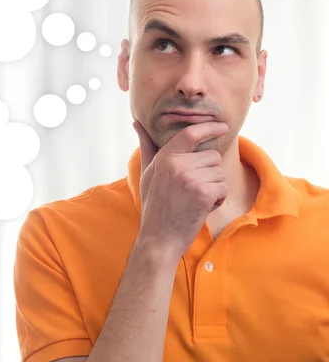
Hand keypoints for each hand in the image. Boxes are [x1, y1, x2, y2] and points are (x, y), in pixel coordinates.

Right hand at [133, 120, 228, 255]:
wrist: (159, 238)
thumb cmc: (154, 205)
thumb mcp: (147, 173)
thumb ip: (146, 147)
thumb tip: (137, 123)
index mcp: (164, 157)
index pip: (190, 134)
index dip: (209, 127)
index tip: (222, 126)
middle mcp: (176, 164)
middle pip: (212, 156)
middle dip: (209, 173)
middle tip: (192, 190)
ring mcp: (190, 178)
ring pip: (220, 172)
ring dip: (214, 187)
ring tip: (194, 199)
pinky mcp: (203, 193)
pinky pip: (224, 188)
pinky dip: (217, 200)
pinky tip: (201, 208)